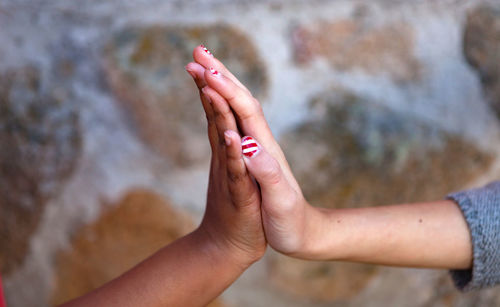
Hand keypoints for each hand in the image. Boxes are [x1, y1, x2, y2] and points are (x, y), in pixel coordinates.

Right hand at [186, 45, 322, 257]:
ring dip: (216, 87)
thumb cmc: (290, 222)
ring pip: (233, 111)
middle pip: (238, 101)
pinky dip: (219, 112)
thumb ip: (266, 173)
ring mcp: (253, 152)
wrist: (300, 235)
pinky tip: (212, 103)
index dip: (226, 88)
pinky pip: (232, 130)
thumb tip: (247, 144)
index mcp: (264, 149)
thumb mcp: (280, 201)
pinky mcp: (248, 163)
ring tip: (199, 68)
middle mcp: (258, 144)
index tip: (205, 68)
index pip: (244, 110)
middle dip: (218, 75)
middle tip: (196, 52)